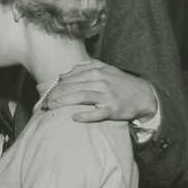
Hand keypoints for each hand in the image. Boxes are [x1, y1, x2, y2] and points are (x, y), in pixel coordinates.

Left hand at [43, 61, 157, 123]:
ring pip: (80, 97)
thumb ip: (82, 70)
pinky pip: (97, 113)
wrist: (144, 95)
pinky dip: (85, 115)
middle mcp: (100, 81)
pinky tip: (74, 117)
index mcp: (96, 71)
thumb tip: (61, 76)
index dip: (54, 87)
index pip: (69, 78)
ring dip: (62, 102)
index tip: (45, 94)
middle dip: (54, 95)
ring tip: (51, 107)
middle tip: (44, 103)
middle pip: (71, 87)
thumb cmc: (119, 83)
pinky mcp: (112, 109)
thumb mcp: (104, 70)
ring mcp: (106, 95)